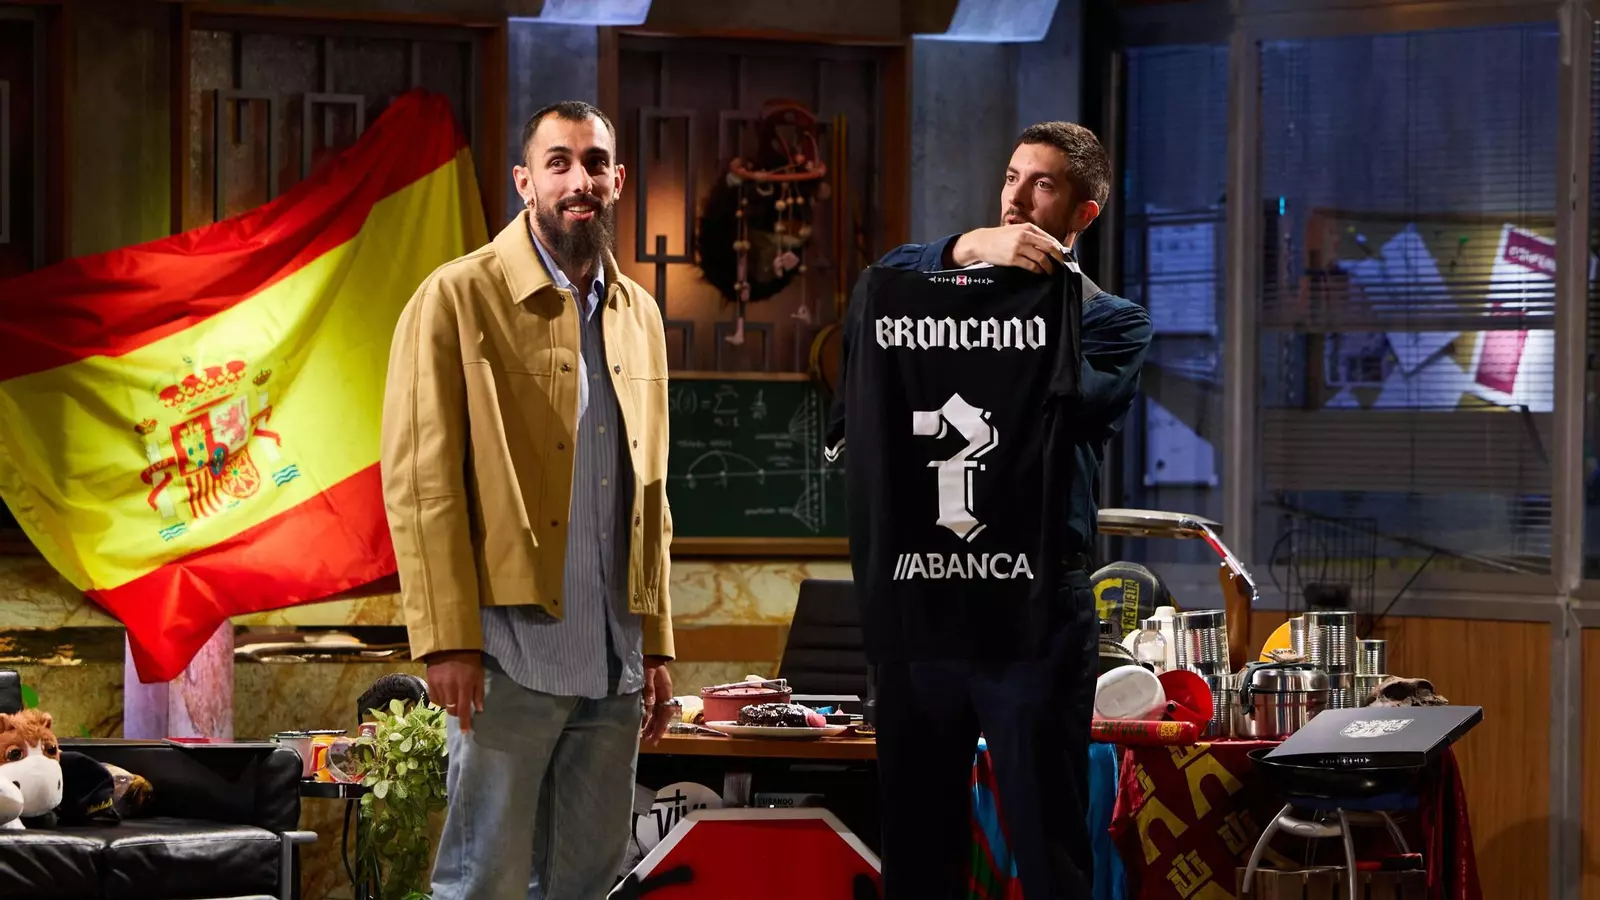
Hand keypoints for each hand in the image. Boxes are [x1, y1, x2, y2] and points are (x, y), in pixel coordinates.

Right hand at [426, 650, 484, 731]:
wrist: (450, 646)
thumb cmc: (469, 662)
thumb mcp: (479, 675)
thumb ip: (479, 693)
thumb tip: (479, 710)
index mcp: (465, 685)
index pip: (464, 709)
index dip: (464, 722)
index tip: (465, 731)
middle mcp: (450, 686)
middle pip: (451, 709)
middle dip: (456, 712)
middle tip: (460, 708)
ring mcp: (438, 684)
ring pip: (443, 704)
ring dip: (449, 704)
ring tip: (453, 695)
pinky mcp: (430, 681)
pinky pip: (434, 698)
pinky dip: (440, 699)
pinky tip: (444, 693)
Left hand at [640, 657, 673, 744]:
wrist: (652, 653)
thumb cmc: (650, 662)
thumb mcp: (649, 673)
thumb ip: (649, 688)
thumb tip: (649, 705)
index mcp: (666, 691)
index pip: (665, 714)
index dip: (661, 726)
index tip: (655, 737)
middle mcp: (665, 696)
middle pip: (663, 717)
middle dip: (657, 730)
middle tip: (650, 742)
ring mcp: (660, 696)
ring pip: (658, 715)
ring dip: (653, 726)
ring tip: (645, 737)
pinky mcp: (654, 695)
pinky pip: (654, 710)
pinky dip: (649, 719)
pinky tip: (644, 725)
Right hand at [950, 223, 1066, 273]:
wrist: (981, 242)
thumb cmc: (999, 237)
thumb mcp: (1016, 230)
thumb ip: (1031, 235)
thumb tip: (1048, 246)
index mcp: (1028, 228)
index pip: (1049, 238)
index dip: (1059, 248)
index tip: (1063, 255)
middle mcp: (1025, 236)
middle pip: (1049, 247)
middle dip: (1058, 257)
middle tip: (1062, 264)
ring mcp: (1019, 247)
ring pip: (1041, 258)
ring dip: (1048, 266)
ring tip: (1050, 271)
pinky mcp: (1013, 259)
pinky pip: (1030, 265)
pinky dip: (1037, 270)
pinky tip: (1039, 272)